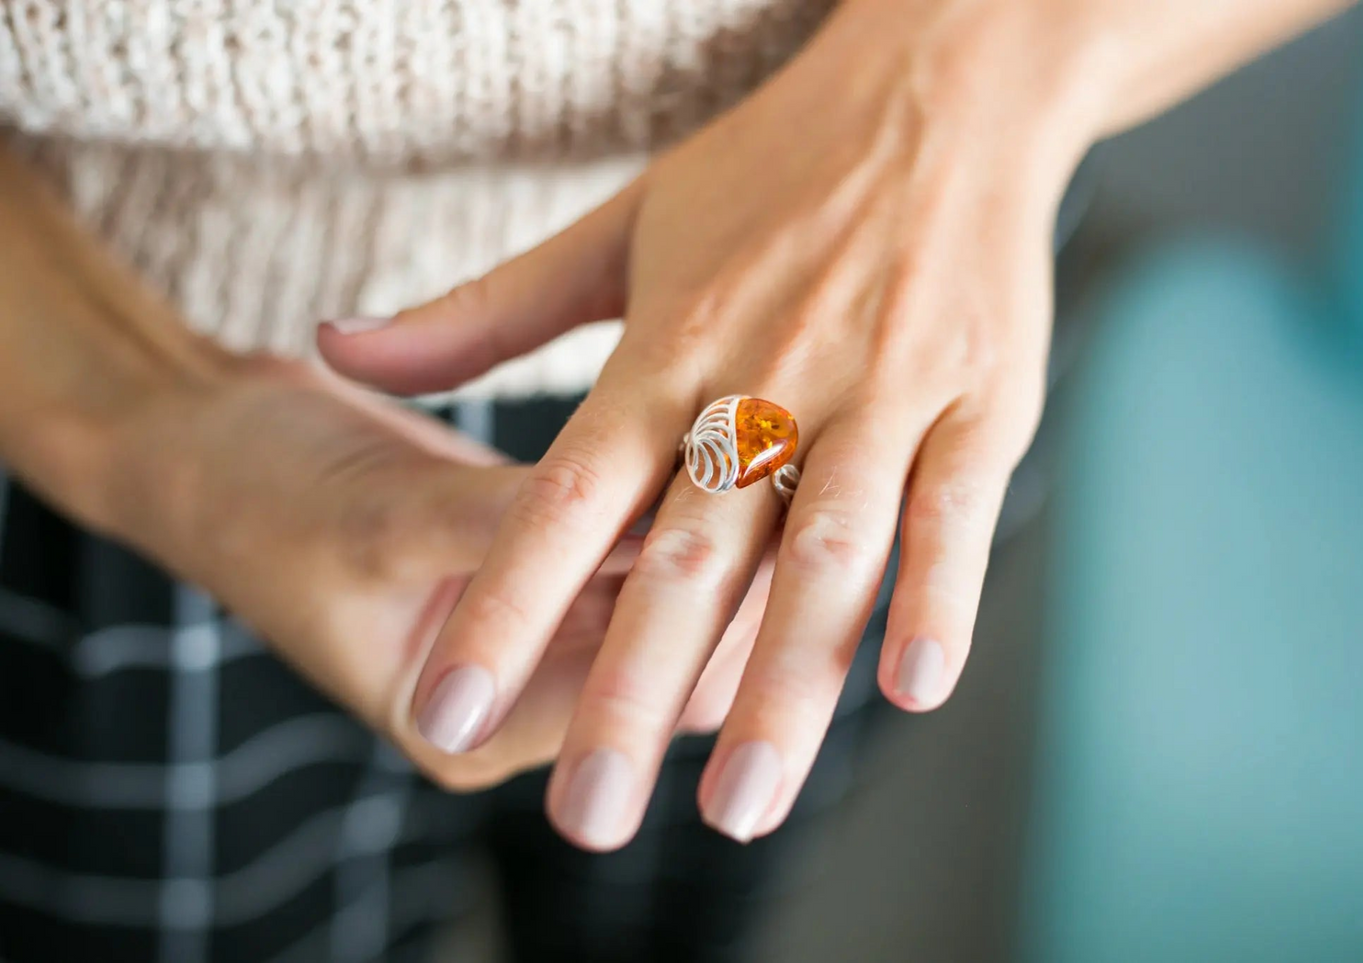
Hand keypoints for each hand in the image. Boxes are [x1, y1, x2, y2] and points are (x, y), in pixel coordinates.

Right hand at [101, 355, 769, 787]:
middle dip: (750, 577)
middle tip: (818, 483)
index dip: (716, 612)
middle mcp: (525, 697)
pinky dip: (684, 499)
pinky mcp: (544, 568)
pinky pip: (638, 547)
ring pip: (672, 600)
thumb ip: (517, 531)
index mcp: (479, 727)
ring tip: (800, 453)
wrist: (205, 451)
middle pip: (679, 655)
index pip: (642, 691)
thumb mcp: (384, 521)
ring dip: (727, 534)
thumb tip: (659, 518)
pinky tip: (737, 436)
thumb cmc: (263, 498)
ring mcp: (537, 633)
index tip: (782, 522)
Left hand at [319, 1, 1094, 846]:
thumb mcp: (614, 229)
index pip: (566, 496)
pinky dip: (936, 597)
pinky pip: (954, 508)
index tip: (443, 709)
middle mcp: (766, 380)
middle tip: (588, 817)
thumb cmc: (770, 170)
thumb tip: (340, 343)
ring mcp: (878, 391)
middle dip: (631, 694)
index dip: (501, 606)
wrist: (936, 88)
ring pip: (822, 556)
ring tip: (739, 805)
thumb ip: (482, 310)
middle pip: (687, 558)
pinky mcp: (980, 398)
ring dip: (781, 686)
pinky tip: (907, 691)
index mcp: (668, 347)